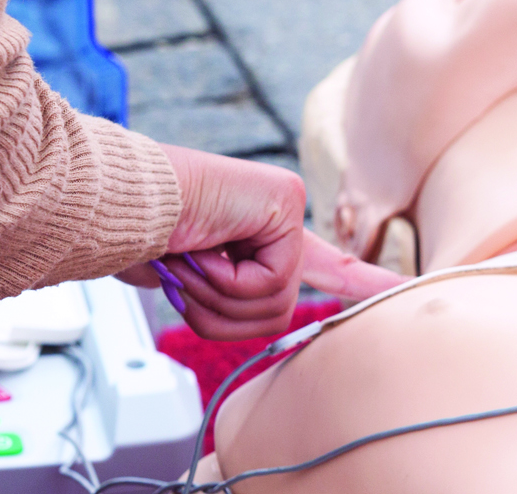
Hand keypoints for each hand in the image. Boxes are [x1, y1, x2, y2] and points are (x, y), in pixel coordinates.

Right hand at [116, 145, 404, 340]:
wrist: (109, 206)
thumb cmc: (137, 236)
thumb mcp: (190, 282)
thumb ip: (229, 301)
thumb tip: (255, 316)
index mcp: (264, 241)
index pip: (327, 269)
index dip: (364, 285)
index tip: (407, 290)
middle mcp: (282, 223)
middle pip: (278, 314)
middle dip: (223, 311)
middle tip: (187, 270)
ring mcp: (286, 207)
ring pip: (276, 304)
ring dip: (217, 296)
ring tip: (191, 254)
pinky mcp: (284, 200)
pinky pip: (268, 282)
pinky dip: (222, 279)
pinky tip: (203, 244)